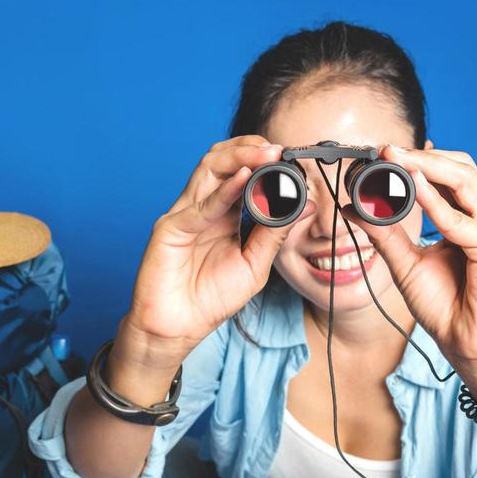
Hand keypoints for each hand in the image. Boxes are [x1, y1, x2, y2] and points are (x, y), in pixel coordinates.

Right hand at [124, 136, 316, 362]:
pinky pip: (201, 205)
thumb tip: (306, 205)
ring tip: (266, 153)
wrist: (176, 329)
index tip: (293, 160)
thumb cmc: (210, 299)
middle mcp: (204, 208)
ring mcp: (185, 214)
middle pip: (223, 162)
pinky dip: (224, 190)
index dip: (266, 163)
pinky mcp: (170, 228)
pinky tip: (245, 179)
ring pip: (209, 170)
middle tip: (279, 149)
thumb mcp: (255, 265)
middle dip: (251, 150)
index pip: (243, 173)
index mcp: (223, 214)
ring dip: (239, 157)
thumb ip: (275, 234)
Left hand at [341, 145, 476, 399]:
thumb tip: (356, 207)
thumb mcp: (405, 264)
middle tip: (386, 150)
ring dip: (428, 169)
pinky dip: (436, 205)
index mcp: (471, 218)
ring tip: (396, 160)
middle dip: (422, 156)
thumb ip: (385, 234)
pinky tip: (412, 192)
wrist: (468, 346)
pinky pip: (464, 222)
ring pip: (466, 183)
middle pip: (461, 168)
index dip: (418, 159)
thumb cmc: (445, 307)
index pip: (449, 174)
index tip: (382, 153)